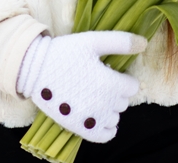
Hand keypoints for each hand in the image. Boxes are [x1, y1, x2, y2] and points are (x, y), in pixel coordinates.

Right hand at [16, 31, 145, 142]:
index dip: (123, 78)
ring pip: (115, 118)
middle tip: (99, 82)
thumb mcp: (92, 41)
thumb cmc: (64, 52)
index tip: (110, 72)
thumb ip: (120, 42)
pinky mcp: (79, 127)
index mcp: (109, 82)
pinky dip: (105, 129)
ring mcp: (91, 117)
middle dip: (115, 92)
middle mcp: (103, 103)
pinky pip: (104, 135)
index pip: (132, 87)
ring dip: (110, 109)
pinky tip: (99, 117)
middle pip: (123, 102)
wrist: (34, 68)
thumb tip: (143, 43)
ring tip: (95, 96)